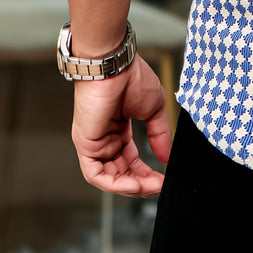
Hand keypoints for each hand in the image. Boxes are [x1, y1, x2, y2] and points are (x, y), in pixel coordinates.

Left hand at [71, 55, 172, 195]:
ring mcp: (93, 143)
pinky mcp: (85, 145)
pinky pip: (96, 175)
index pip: (131, 161)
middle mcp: (104, 140)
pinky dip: (115, 184)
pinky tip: (135, 184)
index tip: (163, 180)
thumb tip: (168, 157)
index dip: (147, 174)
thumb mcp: (153, 110)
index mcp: (118, 131)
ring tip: (151, 187)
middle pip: (121, 173)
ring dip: (131, 187)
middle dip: (141, 184)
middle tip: (160, 186)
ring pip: (109, 178)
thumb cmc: (130, 77)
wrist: (115, 65)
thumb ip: (159, 135)